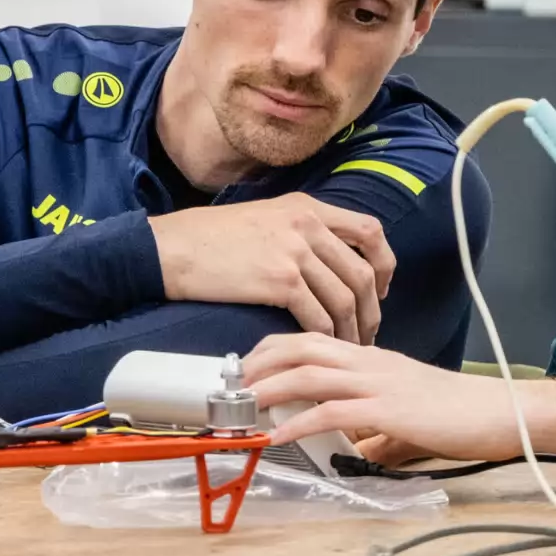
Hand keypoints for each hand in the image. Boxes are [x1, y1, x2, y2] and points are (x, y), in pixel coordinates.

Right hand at [149, 195, 394, 342]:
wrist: (171, 248)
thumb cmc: (211, 237)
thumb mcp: (267, 216)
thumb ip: (302, 230)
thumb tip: (329, 261)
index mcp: (308, 207)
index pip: (370, 230)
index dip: (384, 262)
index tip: (381, 288)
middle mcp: (308, 225)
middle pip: (363, 271)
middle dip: (372, 308)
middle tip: (368, 331)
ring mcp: (295, 252)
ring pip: (345, 298)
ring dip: (352, 328)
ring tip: (348, 347)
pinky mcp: (279, 281)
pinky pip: (318, 315)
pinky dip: (326, 336)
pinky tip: (323, 348)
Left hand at [242, 335, 555, 463]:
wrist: (501, 413)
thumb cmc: (462, 414)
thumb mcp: (409, 417)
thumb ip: (377, 430)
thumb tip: (357, 450)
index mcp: (373, 360)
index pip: (312, 341)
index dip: (273, 350)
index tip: (246, 370)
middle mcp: (370, 363)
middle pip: (300, 347)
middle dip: (258, 363)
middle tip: (230, 386)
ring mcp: (378, 383)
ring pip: (308, 372)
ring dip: (266, 389)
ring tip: (239, 408)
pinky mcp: (387, 409)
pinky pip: (330, 412)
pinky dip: (295, 423)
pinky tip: (274, 438)